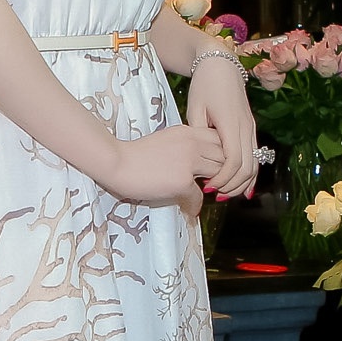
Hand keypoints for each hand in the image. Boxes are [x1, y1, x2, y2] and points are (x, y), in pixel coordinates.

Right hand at [107, 124, 223, 214]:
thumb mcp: (165, 140)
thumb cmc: (134, 154)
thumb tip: (194, 163)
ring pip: (219, 174)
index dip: (222, 153)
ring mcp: (189, 162)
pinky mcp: (183, 181)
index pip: (219, 138)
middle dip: (224, 170)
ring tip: (208, 195)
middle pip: (224, 155)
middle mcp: (192, 143)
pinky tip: (189, 209)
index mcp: (187, 131)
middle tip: (218, 183)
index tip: (216, 165)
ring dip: (216, 186)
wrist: (117, 163)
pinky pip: (199, 196)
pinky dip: (194, 205)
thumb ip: (183, 146)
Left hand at [186, 57, 259, 198]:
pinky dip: (250, 174)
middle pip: (247, 167)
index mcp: (231, 124)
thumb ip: (199, 136)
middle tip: (215, 196)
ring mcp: (251, 129)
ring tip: (226, 194)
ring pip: (255, 164)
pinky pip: (255, 156)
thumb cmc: (204, 85)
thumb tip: (201, 159)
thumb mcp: (195, 110)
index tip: (206, 186)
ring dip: (242, 183)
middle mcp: (246, 128)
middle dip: (232, 186)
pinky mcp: (251, 129)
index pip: (233, 161)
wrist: (221, 66)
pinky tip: (242, 187)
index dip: (222, 179)